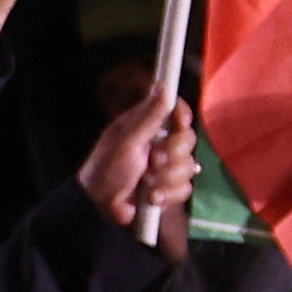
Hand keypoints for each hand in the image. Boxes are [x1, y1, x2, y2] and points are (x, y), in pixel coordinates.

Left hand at [77, 80, 196, 228]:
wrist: (103, 207)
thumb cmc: (107, 168)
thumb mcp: (127, 139)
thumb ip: (149, 115)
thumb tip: (163, 85)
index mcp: (147, 126)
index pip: (176, 112)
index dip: (182, 116)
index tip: (179, 124)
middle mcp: (159, 143)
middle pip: (188, 139)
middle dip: (172, 153)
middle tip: (153, 159)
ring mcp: (166, 167)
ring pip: (189, 166)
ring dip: (166, 177)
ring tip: (145, 182)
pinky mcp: (169, 188)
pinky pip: (184, 188)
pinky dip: (167, 193)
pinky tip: (151, 197)